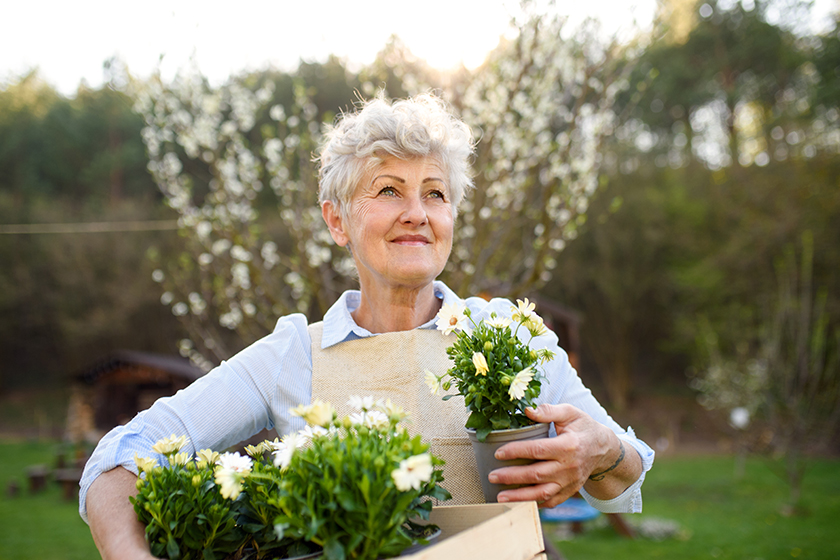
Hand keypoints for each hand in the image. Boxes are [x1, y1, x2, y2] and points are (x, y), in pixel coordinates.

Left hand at [487, 403, 617, 507]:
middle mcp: (569, 467)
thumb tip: (527, 410)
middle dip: (512, 477)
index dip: (516, 452)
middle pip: (536, 475)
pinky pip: (551, 501)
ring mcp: (570, 482)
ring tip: (500, 497)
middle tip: (492, 476)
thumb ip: (549, 411)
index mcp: (568, 446)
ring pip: (542, 493)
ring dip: (520, 497)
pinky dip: (534, 504)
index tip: (498, 453)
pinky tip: (518, 503)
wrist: (603, 448)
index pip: (538, 450)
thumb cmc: (583, 427)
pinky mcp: (569, 491)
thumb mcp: (570, 413)